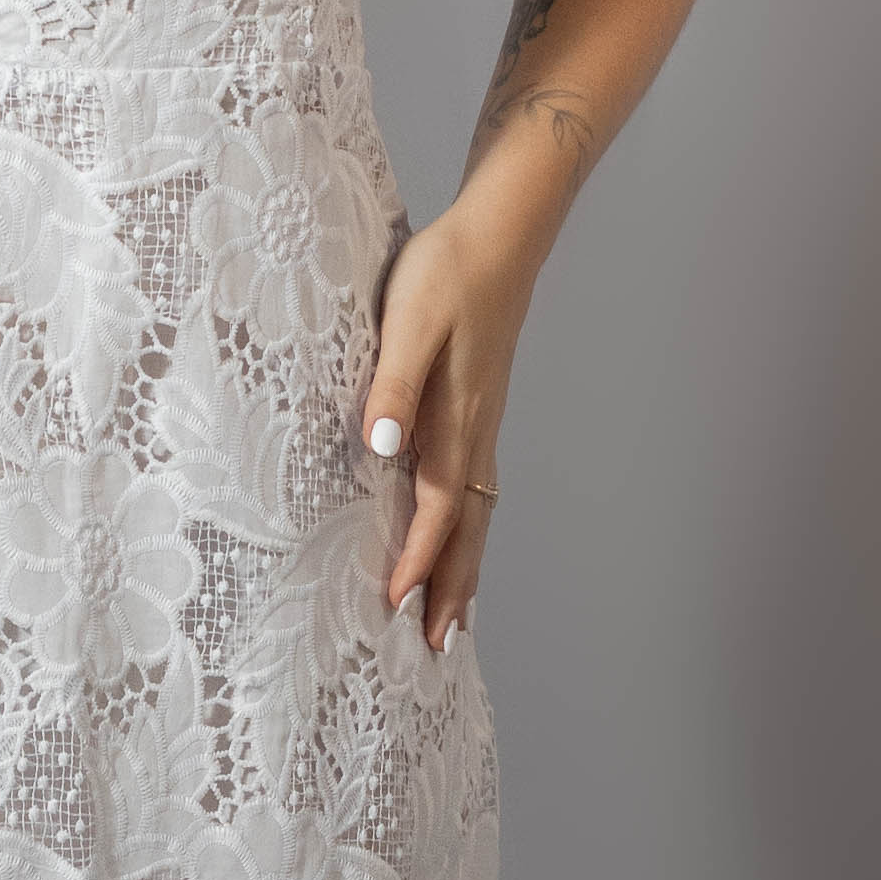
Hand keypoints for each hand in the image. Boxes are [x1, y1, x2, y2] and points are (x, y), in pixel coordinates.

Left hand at [359, 209, 527, 654]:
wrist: (498, 231)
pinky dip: (468, 529)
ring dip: (465, 567)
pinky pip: (477, 489)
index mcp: (455, 420)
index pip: (435, 509)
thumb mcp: (408, 322)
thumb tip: (382, 447)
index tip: (396, 606)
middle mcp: (475, 433)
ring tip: (454, 618)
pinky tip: (458, 534)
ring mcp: (483, 423)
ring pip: (476, 514)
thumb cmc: (447, 272)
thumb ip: (392, 384)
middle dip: (453, 590)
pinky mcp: (480, 407)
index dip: (417, 560)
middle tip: (439, 648)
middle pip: (466, 530)